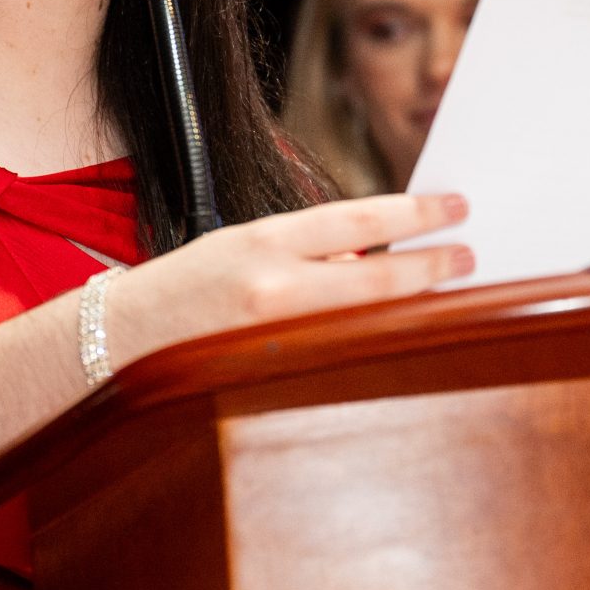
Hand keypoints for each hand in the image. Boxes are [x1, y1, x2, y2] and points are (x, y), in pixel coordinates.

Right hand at [108, 192, 472, 363]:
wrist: (120, 344)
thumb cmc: (183, 290)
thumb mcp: (239, 247)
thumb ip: (305, 252)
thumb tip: (368, 259)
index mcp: (262, 242)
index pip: (358, 219)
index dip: (416, 215)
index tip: (454, 210)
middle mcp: (271, 289)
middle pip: (377, 276)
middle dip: (431, 266)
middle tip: (469, 257)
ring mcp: (276, 340)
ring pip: (368, 320)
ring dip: (411, 306)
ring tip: (446, 293)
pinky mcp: (277, 379)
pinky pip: (342, 354)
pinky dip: (375, 340)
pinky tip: (398, 333)